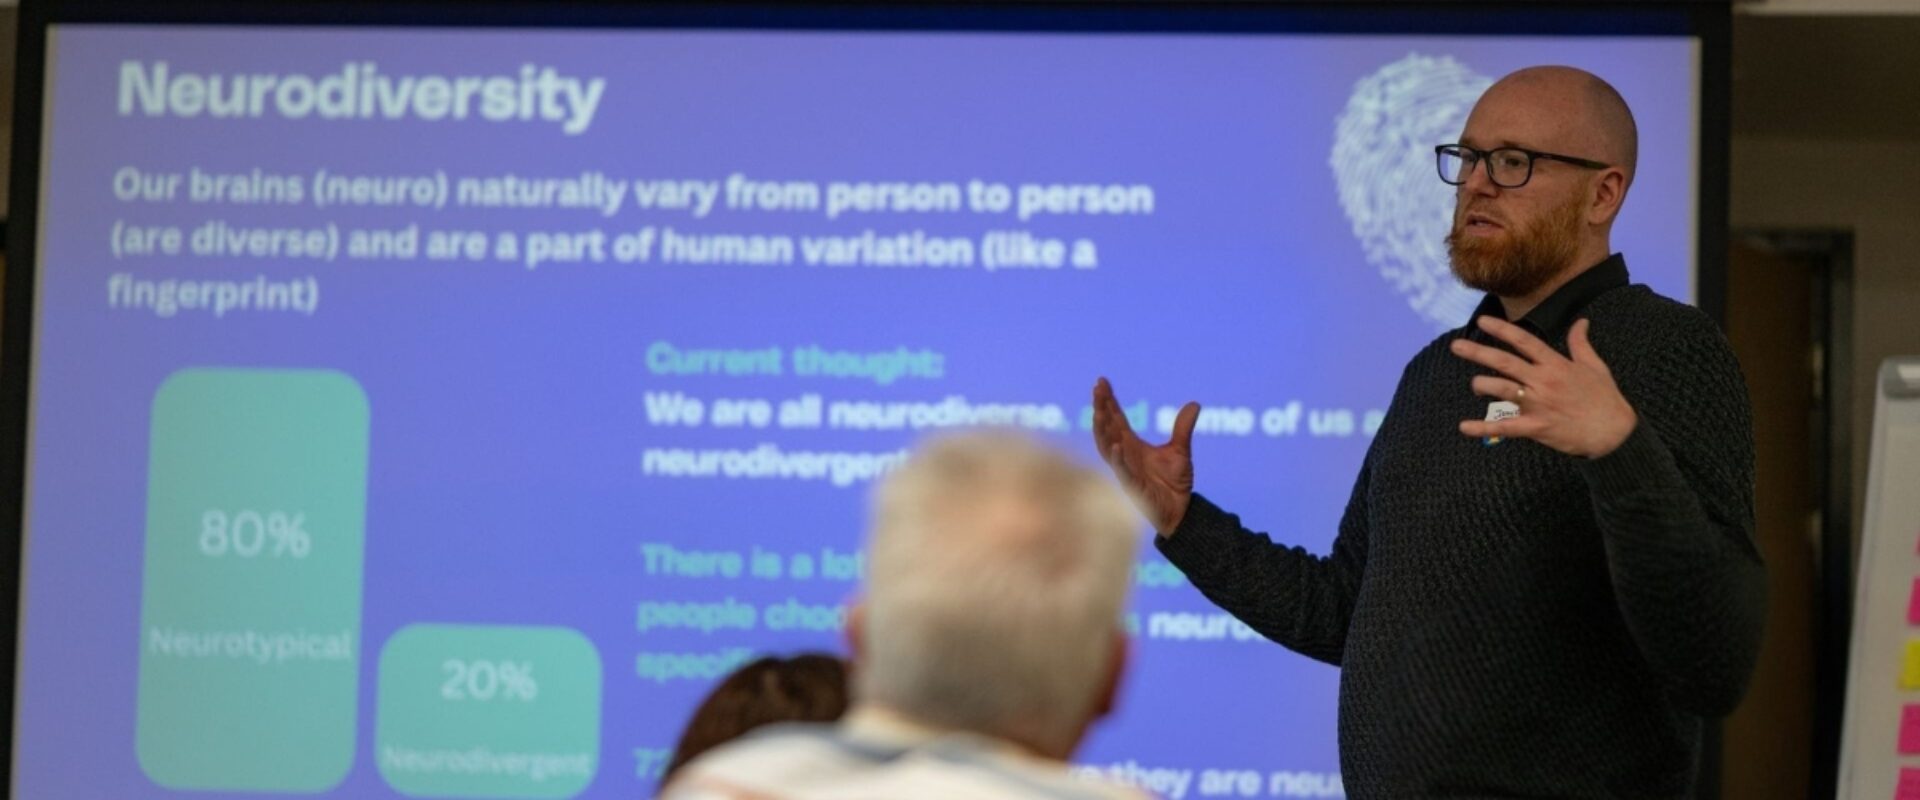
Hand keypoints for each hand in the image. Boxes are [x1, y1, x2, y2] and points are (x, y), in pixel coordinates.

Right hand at [1092, 377, 1198, 535]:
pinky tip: (1116, 445)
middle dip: (1101, 408)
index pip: (1116, 418)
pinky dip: (1118, 458)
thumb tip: (1194, 404)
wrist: (1179, 510)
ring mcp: (1125, 470)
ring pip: (1107, 447)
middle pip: (1107, 428)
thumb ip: (1182, 428)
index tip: (1102, 381)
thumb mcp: (1180, 451)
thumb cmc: (1174, 483)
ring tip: (1100, 411)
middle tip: (1098, 388)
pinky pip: (1121, 471)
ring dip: (1102, 430)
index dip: (1108, 400)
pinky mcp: (1132, 486)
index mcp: (1132, 444)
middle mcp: (1124, 454)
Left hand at [1450, 317, 1636, 457]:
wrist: (1614, 432)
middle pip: (1505, 362)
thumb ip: (1580, 343)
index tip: (1483, 321)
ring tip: (1474, 385)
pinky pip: (1504, 427)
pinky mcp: (1536, 427)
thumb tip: (1581, 321)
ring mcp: (1538, 404)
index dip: (1502, 330)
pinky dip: (1483, 427)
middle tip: (1456, 346)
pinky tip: (1464, 427)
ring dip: (1482, 385)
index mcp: (1556, 365)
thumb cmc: (1605, 398)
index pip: (1524, 341)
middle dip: (1478, 352)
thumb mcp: (1595, 366)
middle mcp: (1543, 381)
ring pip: (1501, 390)